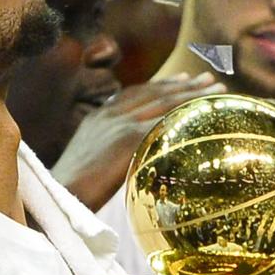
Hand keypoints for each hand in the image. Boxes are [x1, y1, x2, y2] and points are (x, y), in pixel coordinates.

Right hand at [51, 74, 224, 210]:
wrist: (58, 196)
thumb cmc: (71, 190)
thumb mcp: (88, 162)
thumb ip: (108, 153)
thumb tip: (126, 161)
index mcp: (98, 118)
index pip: (136, 94)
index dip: (162, 85)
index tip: (183, 78)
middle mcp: (110, 115)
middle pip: (155, 93)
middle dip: (184, 85)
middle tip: (210, 78)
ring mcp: (119, 125)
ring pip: (164, 103)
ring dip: (193, 94)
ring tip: (217, 88)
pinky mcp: (128, 140)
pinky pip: (166, 122)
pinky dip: (187, 114)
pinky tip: (206, 113)